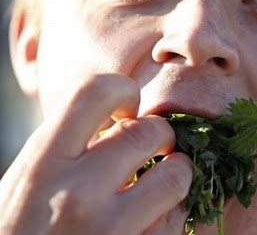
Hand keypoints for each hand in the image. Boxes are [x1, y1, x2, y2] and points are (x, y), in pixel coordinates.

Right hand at [0, 74, 192, 234]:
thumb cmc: (23, 230)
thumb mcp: (27, 180)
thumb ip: (67, 144)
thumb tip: (117, 113)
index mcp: (43, 164)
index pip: (95, 92)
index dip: (122, 91)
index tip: (127, 110)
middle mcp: (76, 194)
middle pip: (150, 131)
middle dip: (158, 135)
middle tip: (151, 147)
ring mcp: (111, 231)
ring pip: (177, 173)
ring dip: (176, 172)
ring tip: (159, 180)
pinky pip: (178, 219)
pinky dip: (173, 212)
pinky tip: (153, 215)